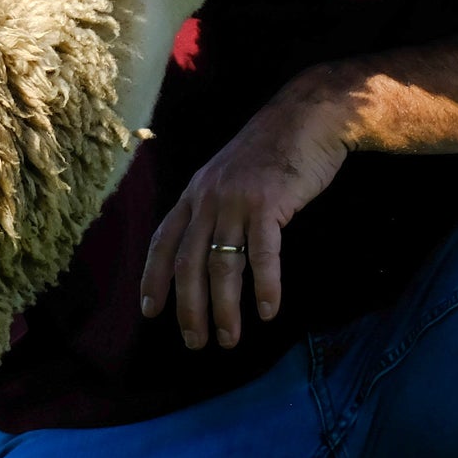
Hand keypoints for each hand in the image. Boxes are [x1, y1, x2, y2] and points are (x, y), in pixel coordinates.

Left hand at [139, 79, 349, 349]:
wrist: (307, 115)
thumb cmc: (273, 149)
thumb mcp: (230, 173)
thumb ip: (216, 204)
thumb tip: (208, 247)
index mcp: (196, 191)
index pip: (164, 240)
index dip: (153, 277)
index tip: (150, 311)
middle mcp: (209, 196)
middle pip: (188, 262)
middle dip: (188, 307)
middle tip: (195, 342)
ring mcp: (237, 199)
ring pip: (221, 264)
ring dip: (224, 308)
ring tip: (229, 338)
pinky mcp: (268, 202)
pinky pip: (262, 253)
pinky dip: (264, 285)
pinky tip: (268, 311)